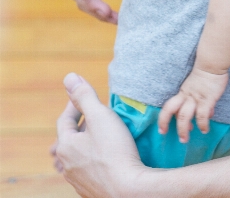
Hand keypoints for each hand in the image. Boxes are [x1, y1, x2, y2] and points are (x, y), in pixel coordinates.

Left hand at [53, 73, 144, 197]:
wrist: (129, 191)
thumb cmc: (115, 151)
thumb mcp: (100, 116)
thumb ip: (84, 96)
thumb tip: (69, 77)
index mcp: (66, 146)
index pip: (65, 120)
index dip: (75, 105)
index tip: (86, 95)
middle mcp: (68, 166)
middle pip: (70, 139)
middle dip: (80, 125)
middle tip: (94, 115)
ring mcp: (79, 181)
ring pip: (77, 157)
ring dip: (85, 144)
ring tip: (97, 136)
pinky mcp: (92, 190)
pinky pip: (87, 171)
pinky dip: (93, 160)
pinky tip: (104, 159)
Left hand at [158, 67, 228, 142]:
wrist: (212, 64)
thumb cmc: (207, 74)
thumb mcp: (198, 87)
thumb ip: (200, 100)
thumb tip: (208, 113)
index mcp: (183, 92)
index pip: (170, 107)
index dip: (164, 118)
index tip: (163, 129)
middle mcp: (186, 96)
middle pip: (171, 110)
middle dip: (167, 124)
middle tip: (169, 136)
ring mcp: (195, 98)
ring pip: (184, 116)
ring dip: (183, 129)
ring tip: (185, 140)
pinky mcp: (206, 99)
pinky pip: (201, 115)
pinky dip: (202, 125)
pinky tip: (205, 130)